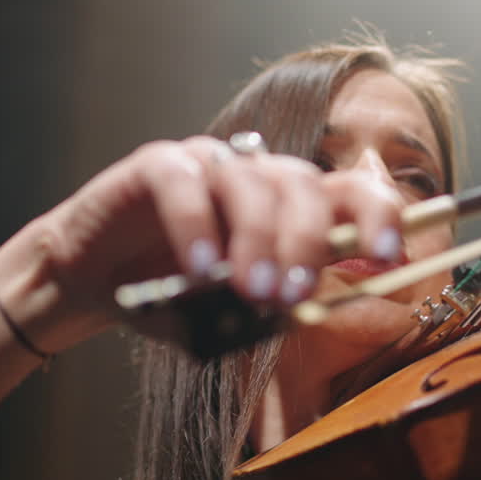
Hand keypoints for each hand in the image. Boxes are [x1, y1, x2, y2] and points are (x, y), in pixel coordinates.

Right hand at [23, 136, 407, 349]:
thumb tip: (307, 315)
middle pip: (306, 185)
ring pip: (251, 184)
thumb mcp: (231, 312)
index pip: (351, 194)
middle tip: (295, 294)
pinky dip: (197, 226)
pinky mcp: (157, 164)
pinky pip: (187, 184)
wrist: (91, 281)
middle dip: (309, 241)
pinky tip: (199, 268)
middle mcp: (257, 175)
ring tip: (251, 290)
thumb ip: (270, 310)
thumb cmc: (171, 295)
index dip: (379, 216)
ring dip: (258, 239)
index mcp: (290, 207)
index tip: (389, 258)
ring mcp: (209, 164)